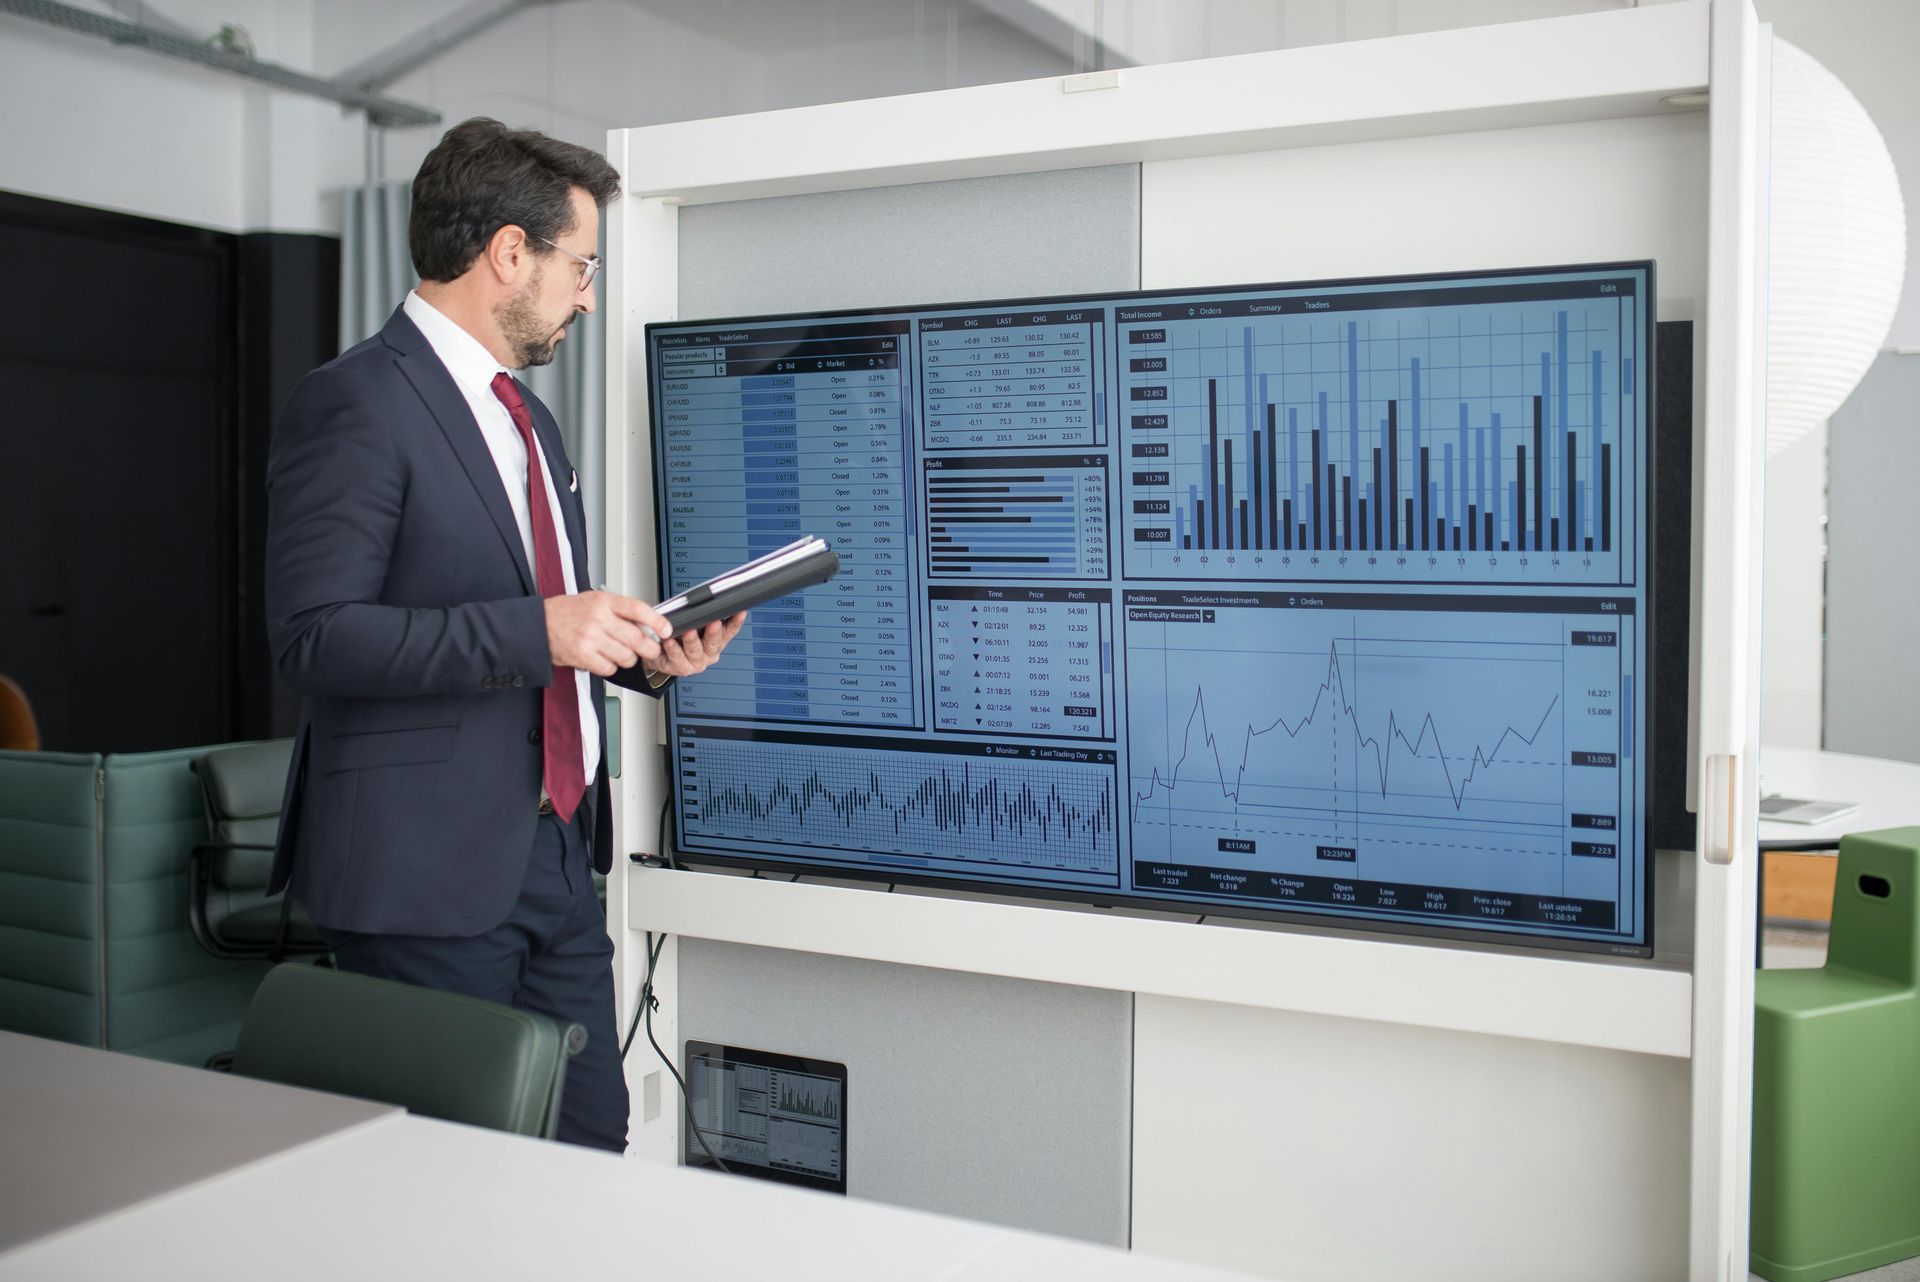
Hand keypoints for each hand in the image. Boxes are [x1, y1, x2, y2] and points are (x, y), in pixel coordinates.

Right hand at [545, 591, 670, 676]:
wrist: (537, 625)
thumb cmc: (566, 612)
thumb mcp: (593, 600)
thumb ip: (618, 610)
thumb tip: (646, 623)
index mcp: (604, 601)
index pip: (638, 609)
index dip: (657, 621)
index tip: (666, 629)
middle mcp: (598, 618)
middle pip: (637, 638)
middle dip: (649, 648)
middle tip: (650, 650)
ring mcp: (590, 638)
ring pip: (626, 656)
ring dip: (628, 659)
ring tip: (620, 654)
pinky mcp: (582, 655)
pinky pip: (610, 668)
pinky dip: (611, 667)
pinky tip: (605, 659)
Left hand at [648, 612, 745, 679]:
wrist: (662, 654)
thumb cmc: (681, 635)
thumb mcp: (694, 623)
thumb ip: (703, 614)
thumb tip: (708, 600)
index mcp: (718, 641)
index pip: (730, 630)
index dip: (736, 621)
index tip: (740, 612)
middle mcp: (709, 653)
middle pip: (714, 643)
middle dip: (714, 632)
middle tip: (714, 623)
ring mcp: (695, 662)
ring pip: (695, 650)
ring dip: (692, 640)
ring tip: (688, 631)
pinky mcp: (680, 667)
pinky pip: (677, 657)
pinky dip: (673, 648)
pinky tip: (670, 641)